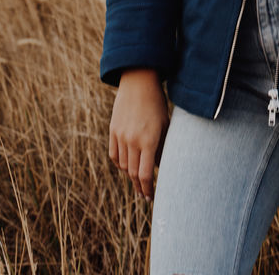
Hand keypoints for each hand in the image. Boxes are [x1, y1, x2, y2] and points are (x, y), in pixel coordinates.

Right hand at [108, 68, 169, 200]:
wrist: (139, 81)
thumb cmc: (157, 102)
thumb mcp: (165, 124)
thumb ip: (162, 147)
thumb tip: (158, 167)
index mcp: (149, 140)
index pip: (145, 174)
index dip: (148, 189)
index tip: (151, 197)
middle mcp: (133, 140)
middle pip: (133, 173)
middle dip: (140, 187)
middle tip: (145, 195)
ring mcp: (121, 136)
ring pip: (123, 166)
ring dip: (130, 175)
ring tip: (138, 180)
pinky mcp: (113, 130)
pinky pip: (114, 155)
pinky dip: (120, 163)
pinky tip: (126, 166)